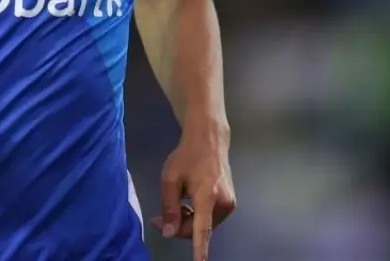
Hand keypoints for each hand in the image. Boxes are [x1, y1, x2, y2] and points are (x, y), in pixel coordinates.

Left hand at [153, 126, 236, 260]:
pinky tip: (189, 201)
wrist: (209, 140)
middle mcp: (223, 204)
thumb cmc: (187, 156)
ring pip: (204, 225)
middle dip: (178, 227)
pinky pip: (209, 218)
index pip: (203, 230)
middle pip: (198, 229)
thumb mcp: (170, 179)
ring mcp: (229, 204)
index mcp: (207, 197)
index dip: (200, 250)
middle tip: (159, 217)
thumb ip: (169, 207)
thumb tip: (169, 232)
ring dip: (188, 221)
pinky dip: (197, 216)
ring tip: (177, 203)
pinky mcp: (230, 203)